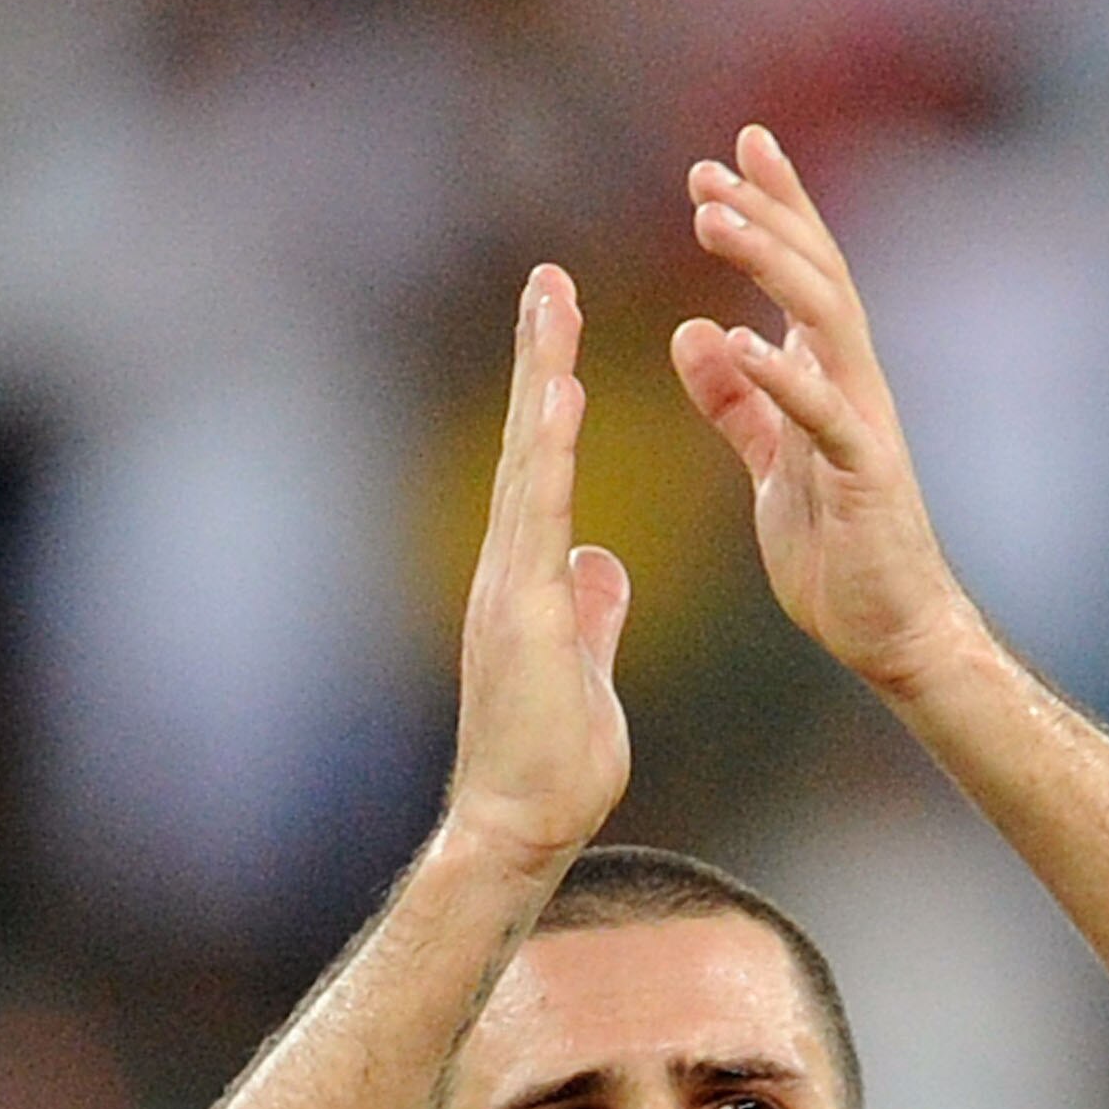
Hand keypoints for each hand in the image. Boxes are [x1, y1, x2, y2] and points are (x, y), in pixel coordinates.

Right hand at [449, 264, 631, 859]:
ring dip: (540, 379)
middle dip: (539, 360)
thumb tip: (601, 564)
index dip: (554, 401)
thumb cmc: (551, 766)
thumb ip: (591, 610)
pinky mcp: (520, 612)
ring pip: (529, 465)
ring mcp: (507, 587)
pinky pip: (540, 516)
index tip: (565, 335)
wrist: (518, 828)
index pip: (546, 472)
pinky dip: (551, 452)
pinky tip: (564, 394)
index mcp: (529, 580)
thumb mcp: (586, 669)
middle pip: (529, 447)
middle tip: (548, 280)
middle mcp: (508, 569)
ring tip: (552, 303)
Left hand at [673, 124, 973, 698]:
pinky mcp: (864, 477)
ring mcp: (864, 427)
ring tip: (714, 221)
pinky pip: (821, 414)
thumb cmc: (840, 557)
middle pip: (817, 275)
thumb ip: (736, 404)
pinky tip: (734, 339)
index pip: (804, 276)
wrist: (893, 633)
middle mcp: (855, 388)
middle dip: (767, 215)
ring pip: (825, 321)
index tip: (731, 152)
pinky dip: (779, 374)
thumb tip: (693, 333)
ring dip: (770, 263)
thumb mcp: (769, 468)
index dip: (775, 210)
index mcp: (829, 382)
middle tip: (708, 169)